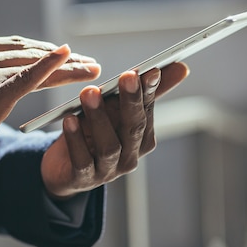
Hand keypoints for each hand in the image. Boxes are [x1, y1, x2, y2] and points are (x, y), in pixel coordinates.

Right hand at [0, 36, 100, 164]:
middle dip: (61, 58)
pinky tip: (72, 59)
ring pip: (36, 64)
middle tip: (86, 62)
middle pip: (30, 52)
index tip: (62, 57)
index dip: (43, 53)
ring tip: (92, 69)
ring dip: (68, 67)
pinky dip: (53, 67)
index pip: (15, 47)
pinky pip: (30, 77)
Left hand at [41, 62, 189, 198]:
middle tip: (126, 75)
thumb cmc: (94, 134)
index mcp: (141, 140)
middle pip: (133, 128)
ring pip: (108, 146)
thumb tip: (181, 67)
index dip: (149, 92)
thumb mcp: (115, 111)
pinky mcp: (83, 179)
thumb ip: (143, 92)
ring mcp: (108, 171)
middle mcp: (130, 157)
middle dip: (131, 101)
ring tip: (88, 92)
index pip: (147, 112)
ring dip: (99, 117)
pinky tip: (69, 120)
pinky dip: (76, 140)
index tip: (151, 70)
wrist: (65, 169)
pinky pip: (82, 160)